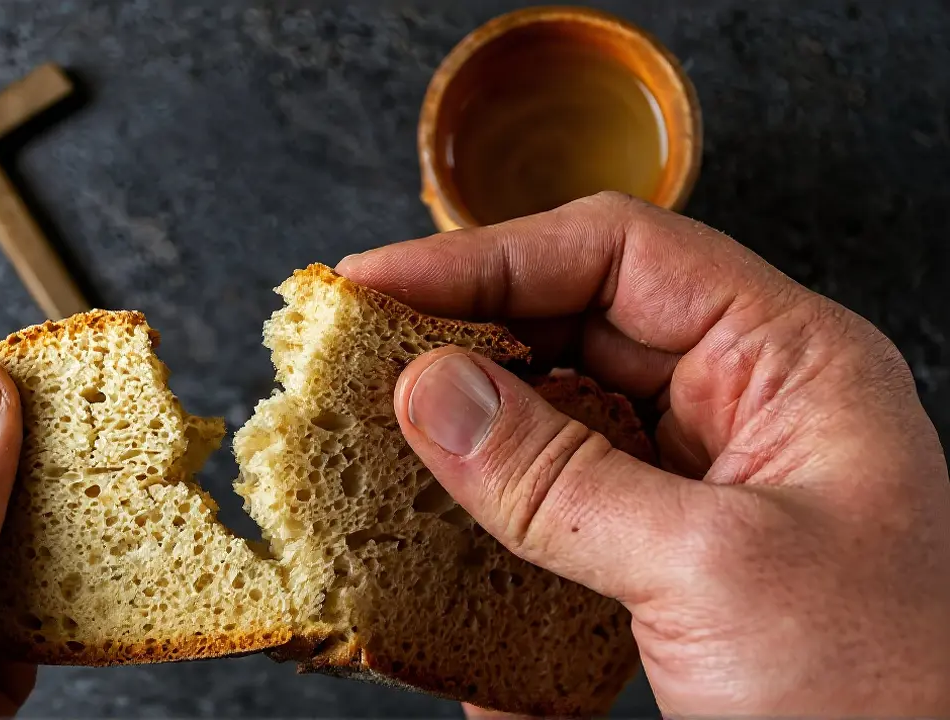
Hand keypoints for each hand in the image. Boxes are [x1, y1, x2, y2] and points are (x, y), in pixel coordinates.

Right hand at [339, 192, 949, 715]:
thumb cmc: (881, 697)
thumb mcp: (713, 571)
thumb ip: (560, 478)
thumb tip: (430, 392)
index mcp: (789, 362)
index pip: (620, 255)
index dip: (489, 258)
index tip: (380, 281)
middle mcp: (738, 406)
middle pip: (574, 325)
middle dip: (464, 340)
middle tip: (358, 357)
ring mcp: (695, 482)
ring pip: (554, 416)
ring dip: (465, 429)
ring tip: (375, 437)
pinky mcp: (656, 555)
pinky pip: (556, 503)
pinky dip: (489, 514)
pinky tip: (435, 533)